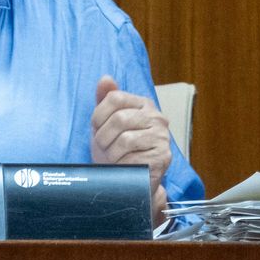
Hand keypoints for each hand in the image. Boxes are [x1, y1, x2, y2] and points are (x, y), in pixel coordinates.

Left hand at [90, 75, 171, 224]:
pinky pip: (134, 157)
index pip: (115, 97)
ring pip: (125, 139)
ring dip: (111, 153)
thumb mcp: (106, 124)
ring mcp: (162, 137)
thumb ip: (105, 100)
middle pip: (119, 118)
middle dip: (103, 137)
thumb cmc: (117, 151)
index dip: (99, 115)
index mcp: (143, 104)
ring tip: (113, 159)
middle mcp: (157, 117)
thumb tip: (105, 78)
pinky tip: (123, 166)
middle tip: (104, 148)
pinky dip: (122, 164)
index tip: (97, 129)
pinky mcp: (163, 157)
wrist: (132, 182)